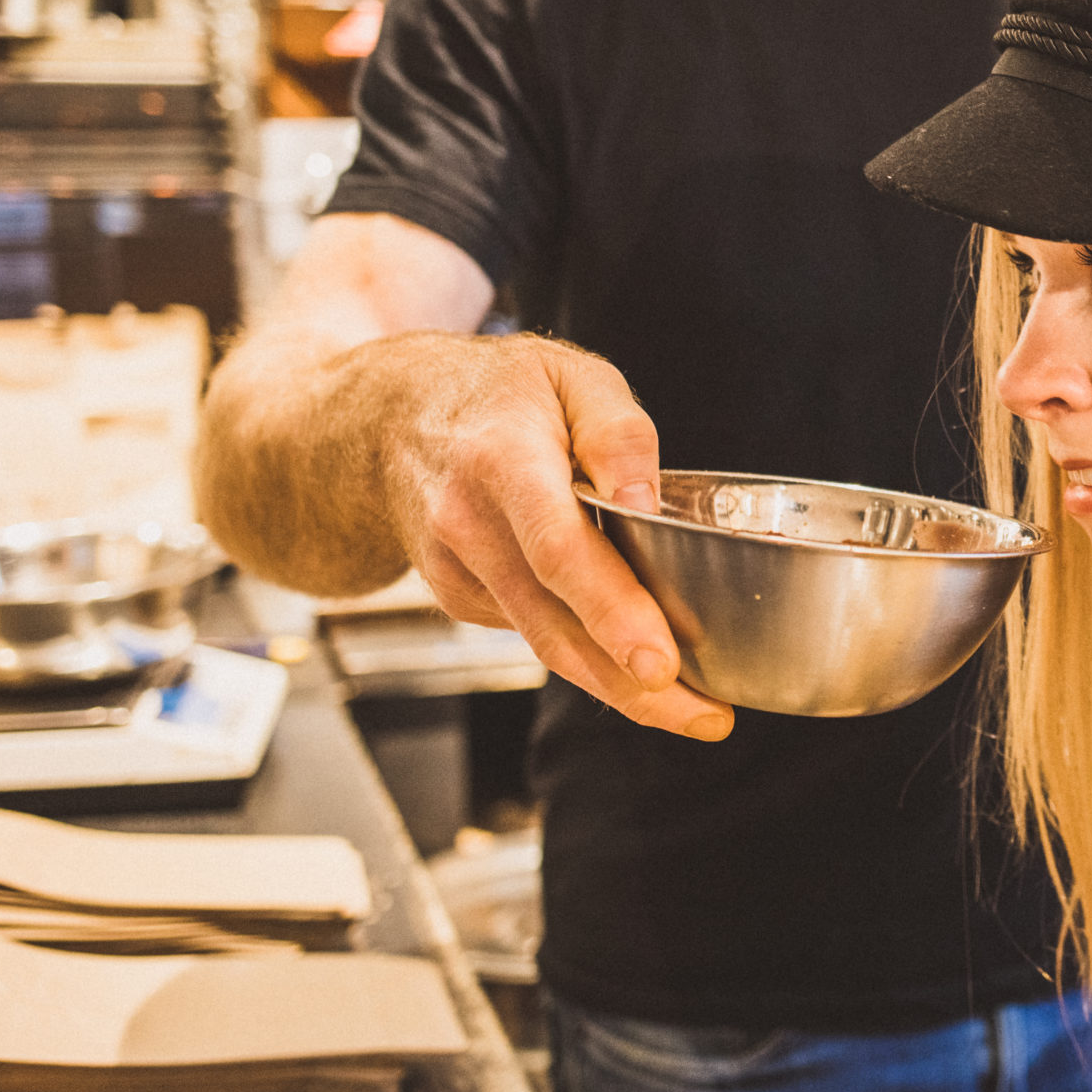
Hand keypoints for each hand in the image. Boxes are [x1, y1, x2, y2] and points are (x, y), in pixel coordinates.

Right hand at [378, 334, 734, 739]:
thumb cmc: (496, 392)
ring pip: (546, 643)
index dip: (611, 611)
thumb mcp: (567, 375)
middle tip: (706, 716)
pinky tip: (639, 660)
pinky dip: (589, 656)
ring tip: (698, 712)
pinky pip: (535, 632)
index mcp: (503, 463)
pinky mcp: (460, 598)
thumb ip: (616, 431)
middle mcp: (469, 527)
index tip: (659, 661)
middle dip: (631, 682)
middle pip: (554, 622)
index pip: (558, 550)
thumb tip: (646, 500)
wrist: (385, 418)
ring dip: (620, 688)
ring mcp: (457, 572)